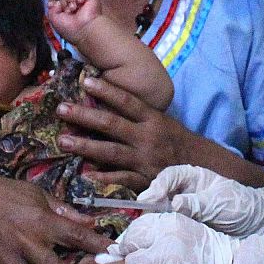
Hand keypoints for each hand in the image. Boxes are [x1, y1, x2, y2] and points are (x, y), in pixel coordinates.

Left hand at [46, 0, 99, 42]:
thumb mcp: (54, 19)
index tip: (52, 5)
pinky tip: (80, 1)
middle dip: (63, 2)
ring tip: (74, 8)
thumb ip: (51, 10)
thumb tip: (52, 2)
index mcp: (67, 14)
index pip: (59, 2)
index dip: (56, 3)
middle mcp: (75, 8)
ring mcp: (83, 3)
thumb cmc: (69, 28)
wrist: (84, 29)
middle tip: (68, 11)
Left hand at [55, 76, 194, 188]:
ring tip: (63, 141)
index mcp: (153, 119)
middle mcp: (147, 137)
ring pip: (111, 152)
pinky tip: (85, 175)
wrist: (202, 169)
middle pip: (112, 124)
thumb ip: (138, 115)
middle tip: (61, 109)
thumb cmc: (175, 142)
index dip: (106, 91)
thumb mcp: (162, 122)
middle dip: (85, 116)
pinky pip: (121, 179)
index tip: (85, 82)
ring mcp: (145, 160)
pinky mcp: (145, 181)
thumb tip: (107, 100)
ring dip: (85, 147)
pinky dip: (104, 178)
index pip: (127, 101)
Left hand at [108, 213, 263, 263]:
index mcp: (170, 221)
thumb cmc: (209, 252)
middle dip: (132, 256)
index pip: (136, 228)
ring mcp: (165, 258)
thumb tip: (130, 242)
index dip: (131, 241)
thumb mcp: (186, 231)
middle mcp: (164, 236)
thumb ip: (161, 233)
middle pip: (130, 245)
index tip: (135, 250)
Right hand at [139, 164, 263, 235]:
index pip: (169, 176)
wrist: (258, 226)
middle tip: (140, 217)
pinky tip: (154, 239)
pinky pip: (168, 225)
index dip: (157, 186)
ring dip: (151, 219)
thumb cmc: (241, 207)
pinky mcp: (184, 225)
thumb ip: (198, 203)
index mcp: (194, 178)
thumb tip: (175, 204)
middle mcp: (185, 191)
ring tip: (142, 230)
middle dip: (149, 204)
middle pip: (160, 193)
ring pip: (160, 210)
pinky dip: (160, 231)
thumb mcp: (221, 203)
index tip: (150, 199)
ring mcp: (184, 209)